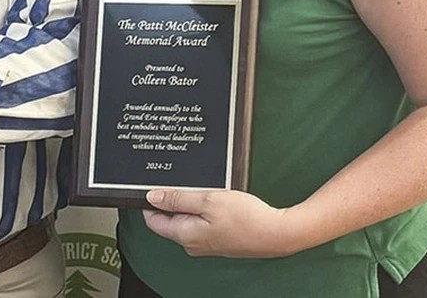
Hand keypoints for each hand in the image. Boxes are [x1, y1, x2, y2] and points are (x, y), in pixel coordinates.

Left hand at [143, 188, 298, 257]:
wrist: (278, 233)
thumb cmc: (247, 219)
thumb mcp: (207, 200)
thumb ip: (177, 198)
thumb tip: (151, 197)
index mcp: (185, 235)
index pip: (153, 220)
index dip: (149, 201)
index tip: (151, 185)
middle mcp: (193, 243)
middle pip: (169, 219)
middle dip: (170, 199)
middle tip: (180, 182)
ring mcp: (207, 243)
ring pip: (187, 218)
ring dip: (188, 202)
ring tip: (201, 189)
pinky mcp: (219, 238)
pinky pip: (202, 221)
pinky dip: (203, 208)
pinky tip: (214, 198)